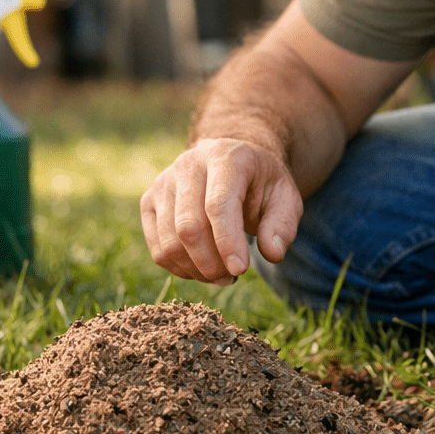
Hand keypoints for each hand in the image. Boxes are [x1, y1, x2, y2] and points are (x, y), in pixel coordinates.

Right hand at [140, 138, 302, 284]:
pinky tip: (202, 268)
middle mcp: (188, 164)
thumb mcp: (285, 198)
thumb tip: (273, 253)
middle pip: (188, 227)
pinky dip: (180, 269)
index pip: (218, 204)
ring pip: (170, 243)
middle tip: (232, 276)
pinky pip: (158, 249)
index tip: (239, 270)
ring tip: (221, 274)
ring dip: (196, 270)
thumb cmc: (260, 184)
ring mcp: (164, 182)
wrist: (232, 163)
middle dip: (211, 263)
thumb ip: (282, 225)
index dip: (227, 241)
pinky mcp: (149, 201)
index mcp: (225, 157)